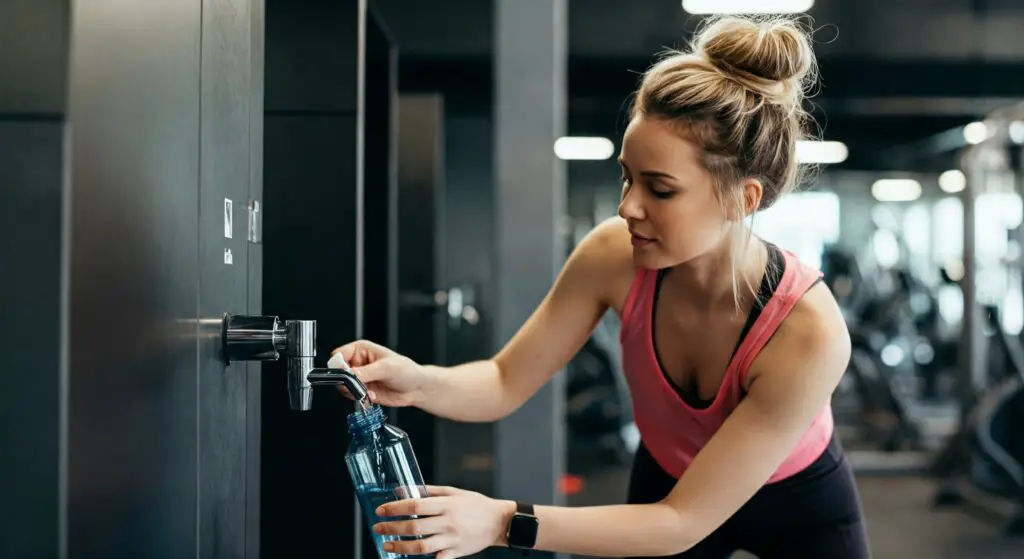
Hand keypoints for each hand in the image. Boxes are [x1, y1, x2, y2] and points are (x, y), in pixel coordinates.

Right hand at [331, 340, 427, 407]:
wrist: (416, 388)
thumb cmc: (407, 371)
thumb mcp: (387, 368)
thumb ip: (366, 372)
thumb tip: (349, 374)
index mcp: (361, 350)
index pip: (339, 354)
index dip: (339, 365)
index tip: (346, 374)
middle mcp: (358, 363)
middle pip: (338, 372)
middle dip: (347, 381)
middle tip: (359, 385)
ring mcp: (359, 378)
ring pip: (343, 386)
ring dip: (354, 391)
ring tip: (369, 391)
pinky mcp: (362, 391)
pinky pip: (351, 396)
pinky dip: (360, 398)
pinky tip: (373, 396)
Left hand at [372, 485, 514, 558]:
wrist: (499, 522)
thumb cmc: (476, 505)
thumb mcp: (454, 492)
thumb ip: (428, 491)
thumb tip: (404, 490)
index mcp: (446, 505)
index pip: (415, 506)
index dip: (395, 508)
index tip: (381, 510)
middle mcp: (448, 522)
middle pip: (414, 528)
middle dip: (392, 528)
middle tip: (378, 528)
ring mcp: (452, 539)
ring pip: (421, 547)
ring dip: (400, 547)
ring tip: (387, 545)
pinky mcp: (457, 552)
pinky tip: (410, 558)